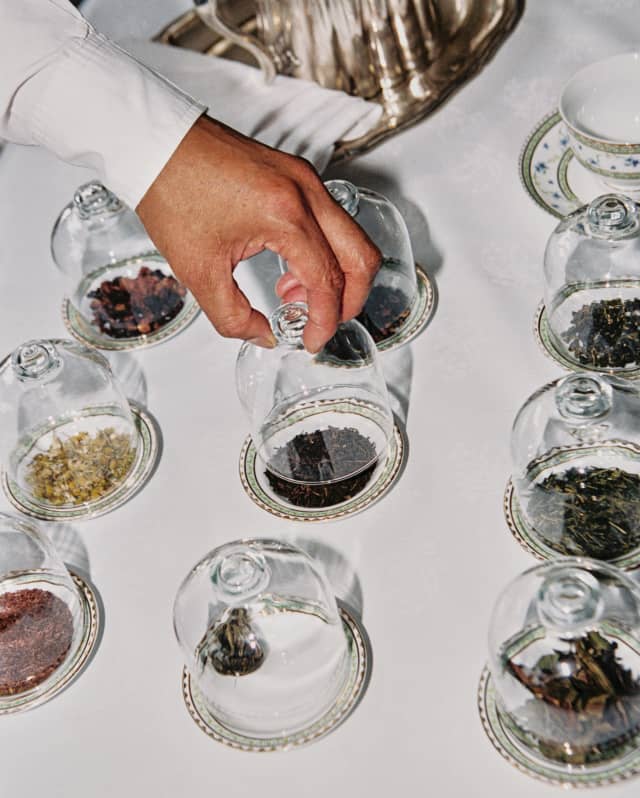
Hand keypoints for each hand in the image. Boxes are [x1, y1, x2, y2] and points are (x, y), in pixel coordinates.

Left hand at [136, 115, 380, 351]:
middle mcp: (305, 191)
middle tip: (323, 323)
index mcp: (285, 215)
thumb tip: (262, 336)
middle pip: (361, 257)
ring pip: (352, 237)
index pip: (327, 280)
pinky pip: (332, 220)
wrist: (154, 142)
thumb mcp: (198, 270)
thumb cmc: (170, 191)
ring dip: (337, 276)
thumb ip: (233, 317)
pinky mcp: (297, 173)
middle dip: (350, 301)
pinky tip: (290, 268)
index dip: (325, 320)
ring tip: (293, 296)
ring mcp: (305, 178)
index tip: (311, 341)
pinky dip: (325, 252)